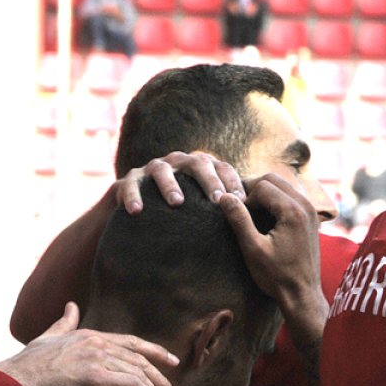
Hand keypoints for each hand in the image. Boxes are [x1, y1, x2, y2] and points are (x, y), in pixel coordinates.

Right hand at [0, 303, 178, 385]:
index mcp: (88, 335)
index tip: (170, 360)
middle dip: (161, 374)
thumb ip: (63, 323)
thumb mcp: (47, 337)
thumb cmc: (27, 364)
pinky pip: (130, 384)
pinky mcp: (95, 377)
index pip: (130, 342)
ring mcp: (96, 358)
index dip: (153, 351)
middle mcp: (96, 343)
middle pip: (139, 358)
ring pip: (138, 372)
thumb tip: (72, 305)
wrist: (16, 380)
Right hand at [112, 151, 244, 214]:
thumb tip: (256, 222)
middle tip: (217, 201)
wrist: (136, 211)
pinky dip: (133, 197)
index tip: (242, 201)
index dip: (232, 182)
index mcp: (199, 167)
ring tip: (177, 203)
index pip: (221, 168)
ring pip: (162, 171)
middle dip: (208, 181)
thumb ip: (221, 208)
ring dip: (170, 185)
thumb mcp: (200, 208)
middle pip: (196, 164)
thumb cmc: (177, 212)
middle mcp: (177, 163)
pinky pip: (129, 185)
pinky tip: (137, 211)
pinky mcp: (129, 179)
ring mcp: (152, 169)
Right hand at [218, 173, 326, 337]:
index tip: (237, 216)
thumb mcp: (252, 248)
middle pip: (273, 179)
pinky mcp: (311, 217)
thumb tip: (223, 196)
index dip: (243, 197)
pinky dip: (275, 200)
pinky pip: (290, 195)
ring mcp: (311, 210)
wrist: (302, 294)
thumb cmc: (276, 275)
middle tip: (240, 208)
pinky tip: (265, 218)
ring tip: (250, 213)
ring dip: (263, 194)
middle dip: (252, 189)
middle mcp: (306, 205)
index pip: (261, 185)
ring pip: (282, 185)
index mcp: (292, 211)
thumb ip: (239, 219)